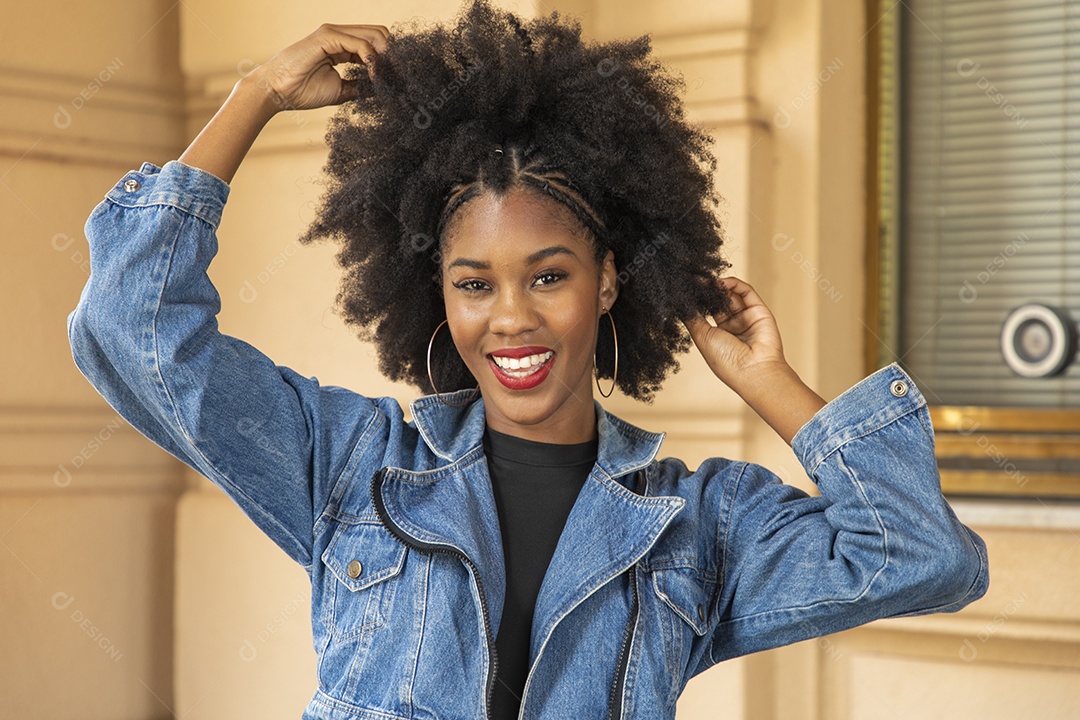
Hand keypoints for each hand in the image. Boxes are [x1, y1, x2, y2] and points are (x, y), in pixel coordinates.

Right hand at [249, 23, 390, 112]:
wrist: (277, 92)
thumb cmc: (302, 92)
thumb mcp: (340, 91)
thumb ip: (360, 87)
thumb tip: (381, 90)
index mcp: (342, 46)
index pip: (376, 43)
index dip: (390, 59)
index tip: (399, 79)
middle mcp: (340, 35)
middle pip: (380, 34)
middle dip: (394, 55)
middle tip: (399, 77)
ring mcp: (333, 33)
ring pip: (374, 35)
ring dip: (387, 56)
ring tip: (389, 77)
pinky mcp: (328, 36)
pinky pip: (360, 44)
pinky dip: (372, 59)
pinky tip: (375, 75)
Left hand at [684, 276, 825, 444]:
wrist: (754, 370)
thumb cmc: (726, 361)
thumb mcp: (701, 336)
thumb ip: (692, 317)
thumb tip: (679, 302)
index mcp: (717, 336)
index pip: (706, 311)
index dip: (697, 299)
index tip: (684, 288)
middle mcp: (732, 326)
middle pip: (718, 301)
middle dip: (706, 290)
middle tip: (694, 279)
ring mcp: (746, 318)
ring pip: (731, 294)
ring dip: (718, 285)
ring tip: (705, 279)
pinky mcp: (759, 310)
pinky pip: (746, 292)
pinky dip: (733, 284)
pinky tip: (719, 282)